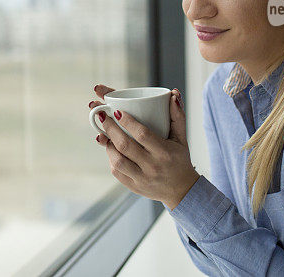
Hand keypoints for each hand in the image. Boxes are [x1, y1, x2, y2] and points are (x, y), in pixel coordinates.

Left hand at [88, 85, 199, 209]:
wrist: (182, 190)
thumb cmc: (180, 159)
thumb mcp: (182, 138)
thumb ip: (177, 115)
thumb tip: (173, 93)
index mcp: (164, 152)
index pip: (142, 134)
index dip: (128, 122)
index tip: (117, 111)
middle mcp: (152, 167)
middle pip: (125, 146)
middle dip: (110, 128)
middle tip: (101, 115)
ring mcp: (142, 179)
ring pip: (117, 161)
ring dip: (108, 144)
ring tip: (104, 132)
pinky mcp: (133, 187)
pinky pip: (117, 172)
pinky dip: (111, 158)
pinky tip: (110, 148)